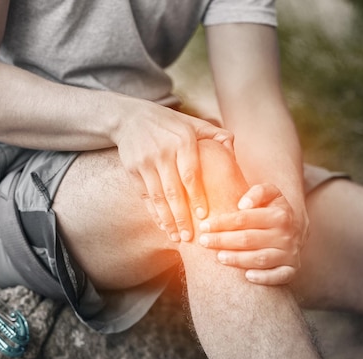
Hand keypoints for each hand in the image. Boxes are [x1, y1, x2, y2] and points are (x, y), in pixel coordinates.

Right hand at [114, 98, 232, 241]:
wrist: (129, 118)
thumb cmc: (168, 123)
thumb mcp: (191, 122)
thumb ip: (214, 134)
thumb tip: (233, 149)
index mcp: (182, 141)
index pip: (191, 174)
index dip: (197, 197)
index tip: (204, 215)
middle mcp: (163, 152)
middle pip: (173, 191)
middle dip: (182, 216)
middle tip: (191, 237)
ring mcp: (146, 162)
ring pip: (158, 197)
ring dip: (167, 220)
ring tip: (177, 237)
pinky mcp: (133, 170)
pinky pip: (145, 196)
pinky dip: (154, 213)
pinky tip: (163, 226)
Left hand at [198, 183, 308, 284]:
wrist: (296, 229)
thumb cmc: (273, 210)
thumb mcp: (270, 194)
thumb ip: (258, 192)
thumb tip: (243, 205)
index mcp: (279, 215)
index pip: (244, 219)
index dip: (222, 223)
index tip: (204, 226)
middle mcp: (286, 235)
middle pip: (249, 239)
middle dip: (223, 240)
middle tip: (204, 242)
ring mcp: (289, 253)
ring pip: (260, 258)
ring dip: (238, 259)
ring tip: (219, 257)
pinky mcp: (291, 269)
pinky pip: (279, 276)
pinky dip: (264, 278)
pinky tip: (247, 276)